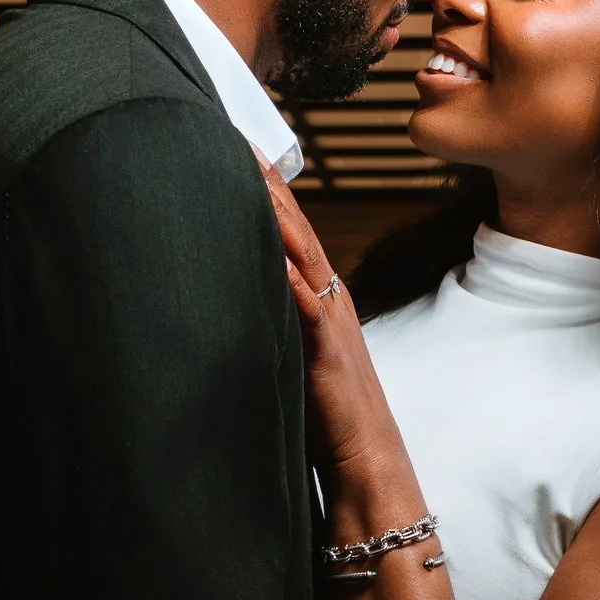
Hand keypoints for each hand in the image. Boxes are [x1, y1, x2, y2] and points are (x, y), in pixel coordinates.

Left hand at [261, 163, 395, 475]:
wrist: (367, 459)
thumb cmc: (326, 414)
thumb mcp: (292, 352)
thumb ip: (272, 319)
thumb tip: (232, 294)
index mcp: (319, 296)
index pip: (290, 230)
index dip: (267, 188)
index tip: (237, 148)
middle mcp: (328, 299)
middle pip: (297, 229)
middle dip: (270, 184)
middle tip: (238, 140)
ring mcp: (331, 323)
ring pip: (305, 258)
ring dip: (280, 217)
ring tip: (252, 178)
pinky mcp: (328, 356)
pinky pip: (310, 312)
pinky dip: (294, 284)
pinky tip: (275, 260)